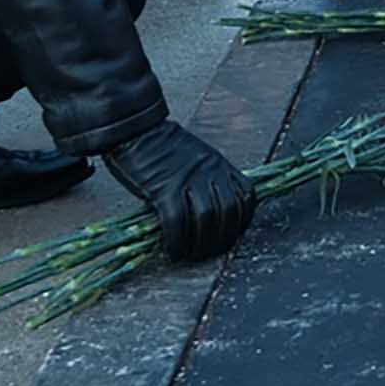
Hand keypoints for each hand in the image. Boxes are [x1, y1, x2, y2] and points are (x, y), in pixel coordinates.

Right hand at [103, 120, 256, 262]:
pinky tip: (173, 251)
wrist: (138, 129)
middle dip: (222, 239)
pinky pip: (177, 221)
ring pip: (207, 218)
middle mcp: (210, 172)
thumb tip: (213, 213)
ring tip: (191, 256)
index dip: (242, 222)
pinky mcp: (164, 188)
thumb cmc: (164, 147)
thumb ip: (209, 180)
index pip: (247, 197)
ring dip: (201, 245)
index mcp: (221, 165)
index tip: (231, 236)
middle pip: (229, 212)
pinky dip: (177, 241)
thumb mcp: (199, 159)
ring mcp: (188, 179)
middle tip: (209, 253)